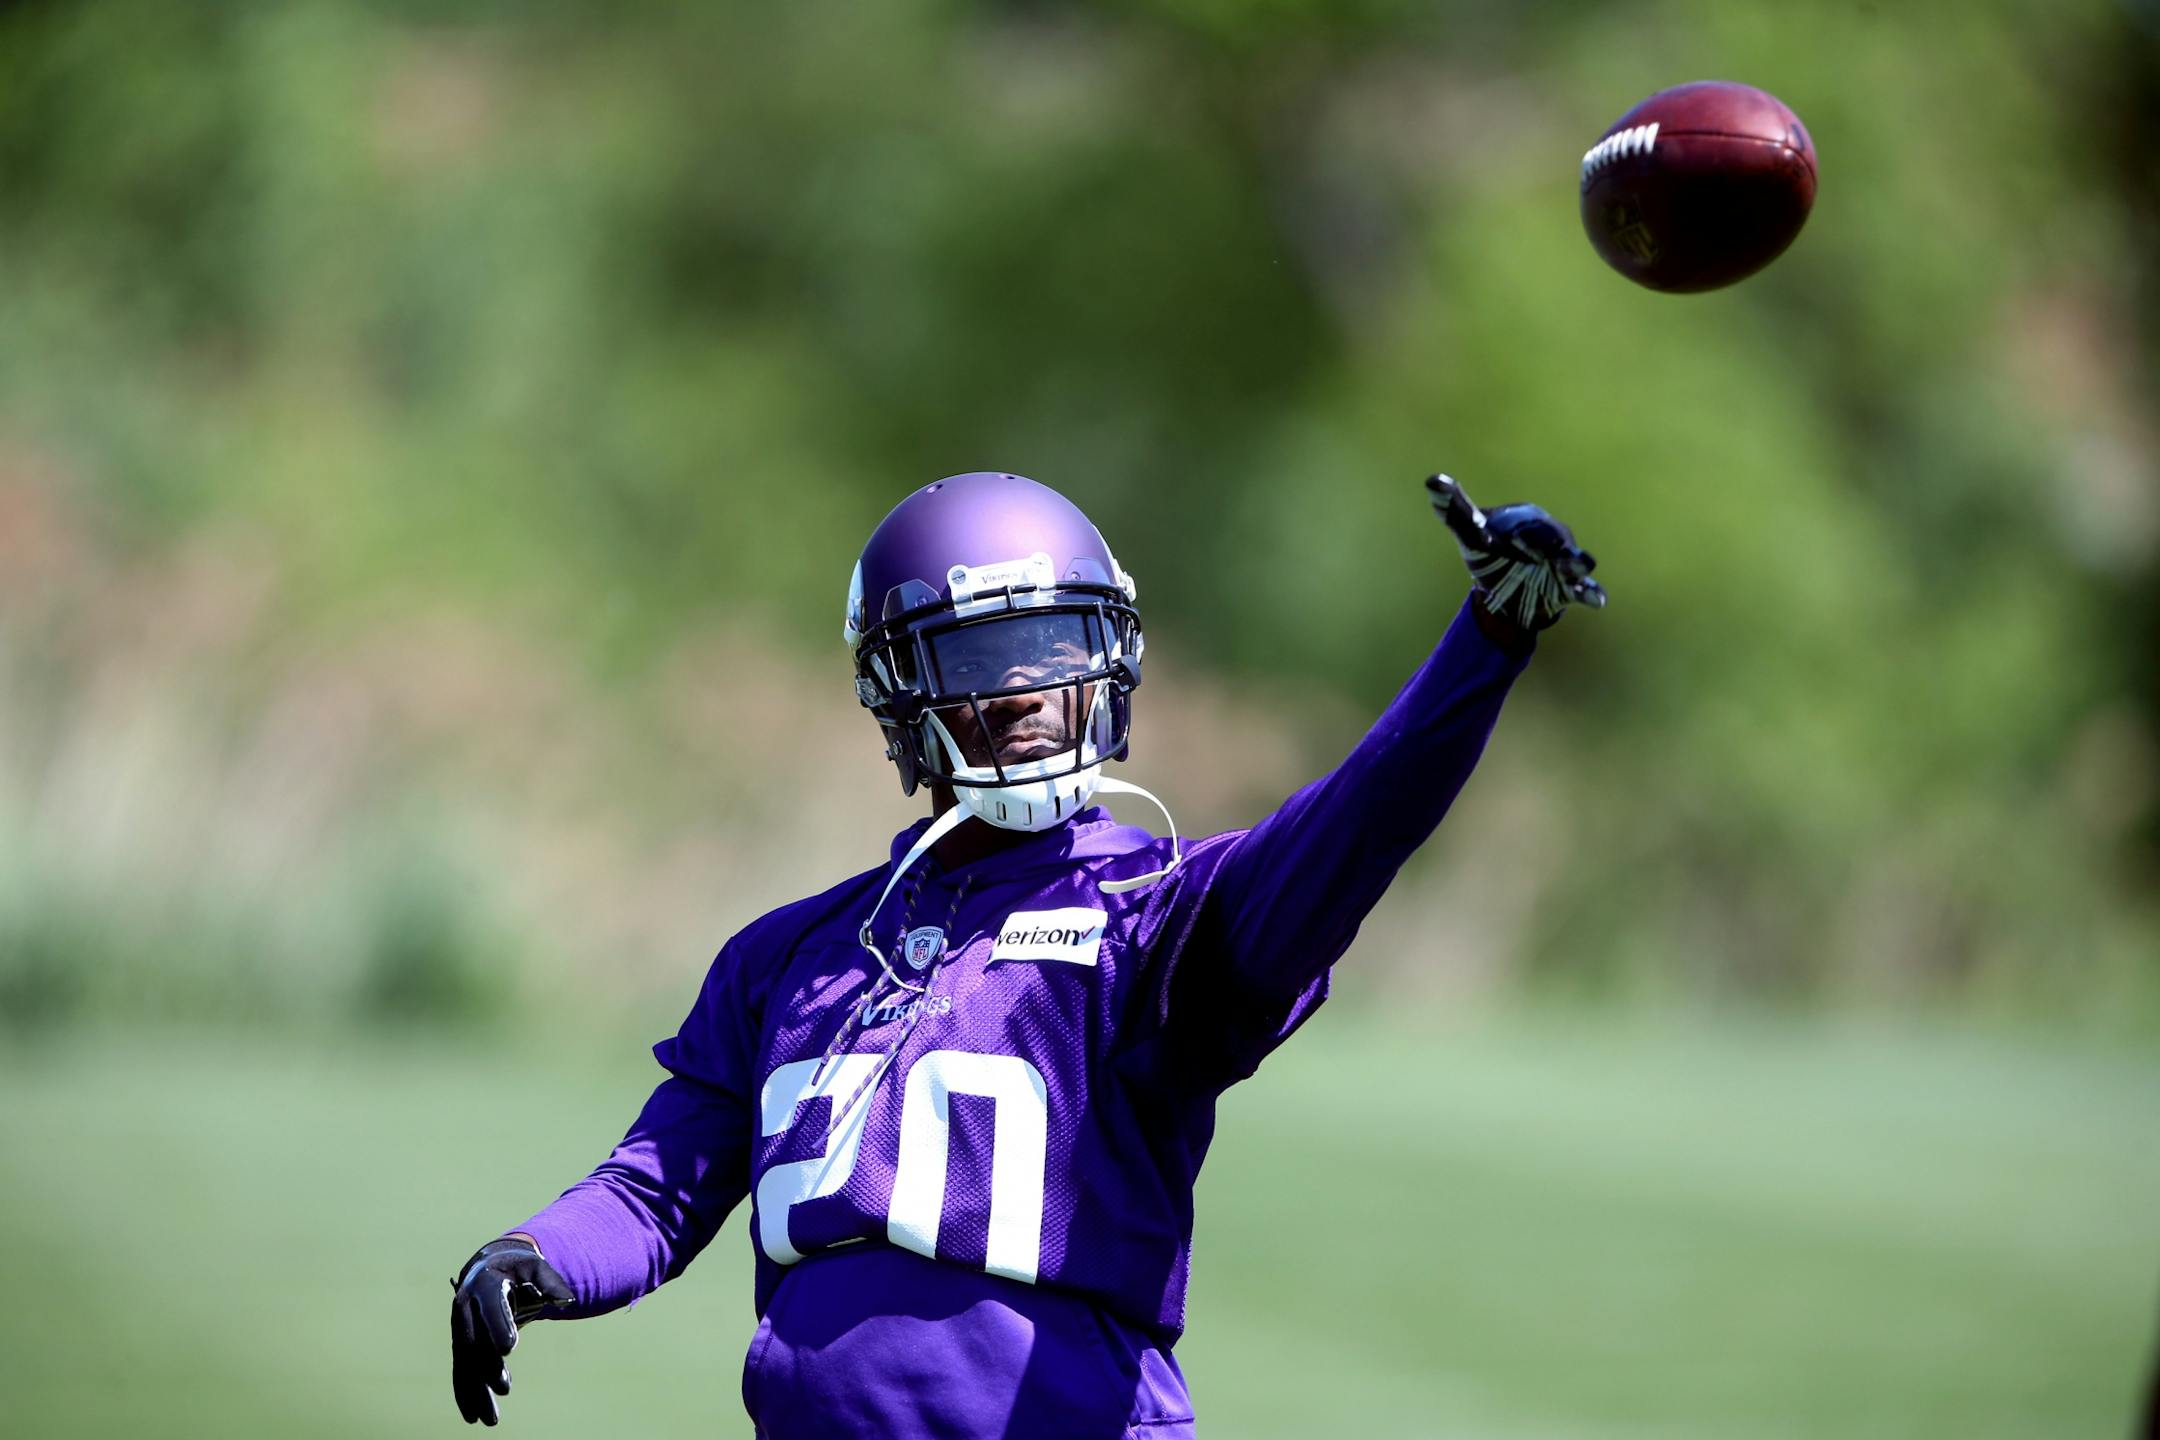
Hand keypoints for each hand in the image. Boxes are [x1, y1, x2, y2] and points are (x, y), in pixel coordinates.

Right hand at [451, 1237, 573, 1425]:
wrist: (489, 1267)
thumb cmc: (519, 1268)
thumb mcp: (537, 1267)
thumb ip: (551, 1283)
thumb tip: (568, 1300)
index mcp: (486, 1284)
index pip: (492, 1306)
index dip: (499, 1325)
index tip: (509, 1348)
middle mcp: (467, 1306)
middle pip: (475, 1340)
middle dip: (487, 1366)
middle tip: (505, 1388)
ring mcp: (461, 1326)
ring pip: (465, 1363)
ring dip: (475, 1391)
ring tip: (489, 1419)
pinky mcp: (461, 1343)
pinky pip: (462, 1370)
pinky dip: (467, 1392)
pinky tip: (474, 1414)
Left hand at [1426, 473, 1605, 629]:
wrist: (1504, 591)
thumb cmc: (1490, 552)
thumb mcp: (1471, 535)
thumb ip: (1454, 511)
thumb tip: (1432, 480)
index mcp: (1528, 521)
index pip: (1529, 524)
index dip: (1525, 534)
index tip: (1515, 543)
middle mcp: (1551, 538)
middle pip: (1555, 539)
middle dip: (1551, 547)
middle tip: (1544, 556)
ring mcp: (1563, 563)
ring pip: (1576, 560)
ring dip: (1577, 563)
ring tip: (1579, 567)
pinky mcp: (1570, 589)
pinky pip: (1586, 589)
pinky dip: (1591, 592)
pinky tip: (1596, 599)